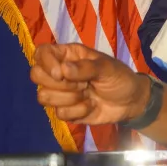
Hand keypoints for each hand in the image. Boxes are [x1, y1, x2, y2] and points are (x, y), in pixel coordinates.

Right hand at [30, 43, 148, 124]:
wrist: (130, 102)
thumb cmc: (119, 77)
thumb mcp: (107, 68)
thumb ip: (86, 67)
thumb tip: (63, 69)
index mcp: (68, 55)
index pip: (42, 52)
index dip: (46, 63)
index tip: (60, 73)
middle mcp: (59, 72)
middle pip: (36, 75)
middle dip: (60, 84)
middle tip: (82, 84)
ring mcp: (60, 92)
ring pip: (44, 96)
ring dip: (70, 98)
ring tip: (88, 94)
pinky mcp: (65, 110)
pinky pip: (59, 113)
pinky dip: (78, 111)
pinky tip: (90, 106)